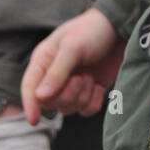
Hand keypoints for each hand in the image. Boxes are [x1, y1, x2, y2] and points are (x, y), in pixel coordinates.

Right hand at [21, 8, 124, 125]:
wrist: (120, 29)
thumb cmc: (92, 31)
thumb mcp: (72, 47)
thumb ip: (57, 72)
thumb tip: (40, 97)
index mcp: (44, 61)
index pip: (29, 87)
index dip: (29, 105)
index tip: (33, 120)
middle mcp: (54, 76)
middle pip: (51, 103)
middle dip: (68, 95)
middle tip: (81, 77)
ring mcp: (72, 85)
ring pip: (68, 109)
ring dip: (82, 96)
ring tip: (90, 76)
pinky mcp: (89, 91)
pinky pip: (86, 110)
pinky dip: (94, 101)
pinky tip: (99, 85)